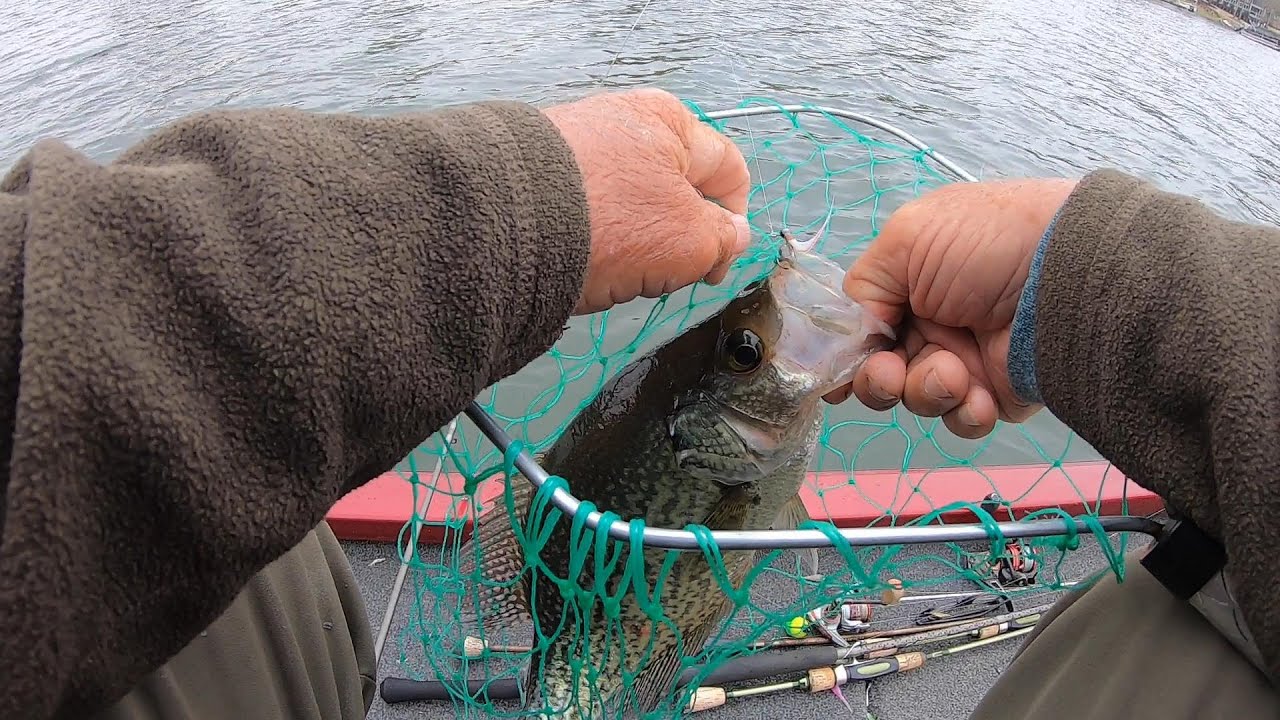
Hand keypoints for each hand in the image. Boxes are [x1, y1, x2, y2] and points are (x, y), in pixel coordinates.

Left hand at [543, 89, 751, 314]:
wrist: (508, 224)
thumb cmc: (611, 223)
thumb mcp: (691, 240)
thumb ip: (724, 239)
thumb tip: (735, 236)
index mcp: (671, 122)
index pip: (728, 169)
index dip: (735, 221)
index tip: (717, 264)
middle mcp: (625, 122)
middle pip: (676, 190)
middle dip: (678, 239)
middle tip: (663, 276)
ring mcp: (580, 144)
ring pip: (631, 207)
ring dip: (635, 246)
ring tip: (615, 272)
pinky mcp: (543, 173)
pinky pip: (589, 213)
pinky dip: (594, 240)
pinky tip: (582, 262)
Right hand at [825, 178, 1077, 438]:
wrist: (1069, 273)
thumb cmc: (987, 241)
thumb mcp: (907, 239)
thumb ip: (861, 289)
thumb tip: (848, 340)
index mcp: (910, 281)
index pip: (863, 326)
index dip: (847, 352)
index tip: (836, 372)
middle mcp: (934, 320)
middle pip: (880, 371)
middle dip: (878, 379)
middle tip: (890, 374)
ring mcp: (966, 359)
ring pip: (916, 399)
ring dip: (924, 391)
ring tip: (953, 374)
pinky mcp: (997, 393)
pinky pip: (961, 419)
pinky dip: (962, 413)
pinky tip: (977, 395)